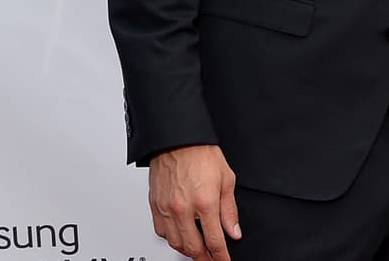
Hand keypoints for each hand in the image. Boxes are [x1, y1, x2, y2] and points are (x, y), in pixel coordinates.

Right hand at [148, 144, 241, 259]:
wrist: (178, 139)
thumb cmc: (201, 154)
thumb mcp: (226, 179)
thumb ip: (229, 209)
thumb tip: (233, 230)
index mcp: (204, 202)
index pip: (214, 241)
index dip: (220, 256)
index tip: (223, 260)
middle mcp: (183, 208)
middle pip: (193, 248)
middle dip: (204, 258)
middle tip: (211, 259)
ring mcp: (167, 208)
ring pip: (176, 243)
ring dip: (187, 250)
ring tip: (197, 250)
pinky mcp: (155, 205)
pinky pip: (161, 231)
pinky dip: (171, 238)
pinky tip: (179, 235)